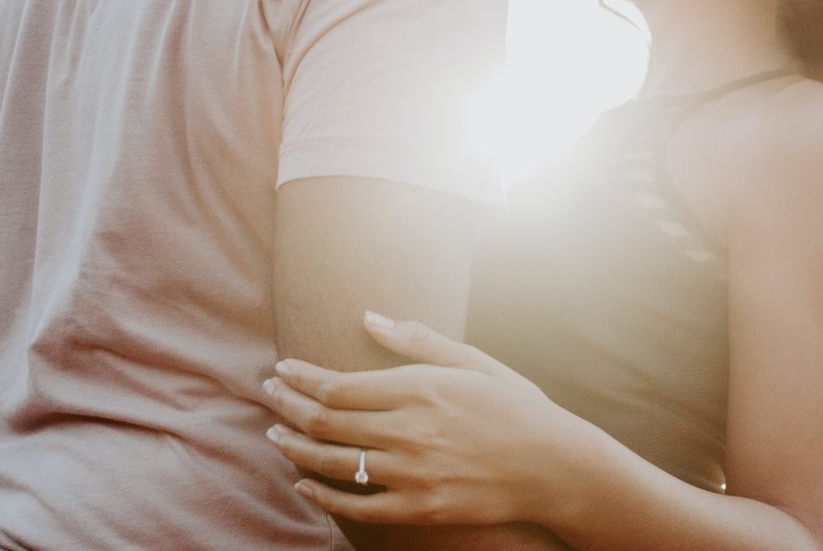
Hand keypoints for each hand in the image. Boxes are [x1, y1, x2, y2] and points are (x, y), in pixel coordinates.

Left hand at [263, 311, 580, 526]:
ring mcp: (412, 474)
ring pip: (332, 462)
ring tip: (274, 436)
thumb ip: (418, 339)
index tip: (281, 370)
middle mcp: (409, 430)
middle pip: (325, 421)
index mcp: (420, 388)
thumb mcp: (473, 361)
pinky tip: (304, 483)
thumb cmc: (515, 406)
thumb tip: (368, 315)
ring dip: (294, 448)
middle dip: (287, 406)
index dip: (301, 378)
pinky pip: (357, 505)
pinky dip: (323, 494)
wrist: (554, 466)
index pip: (338, 385)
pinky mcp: (419, 508)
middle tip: (268, 395)